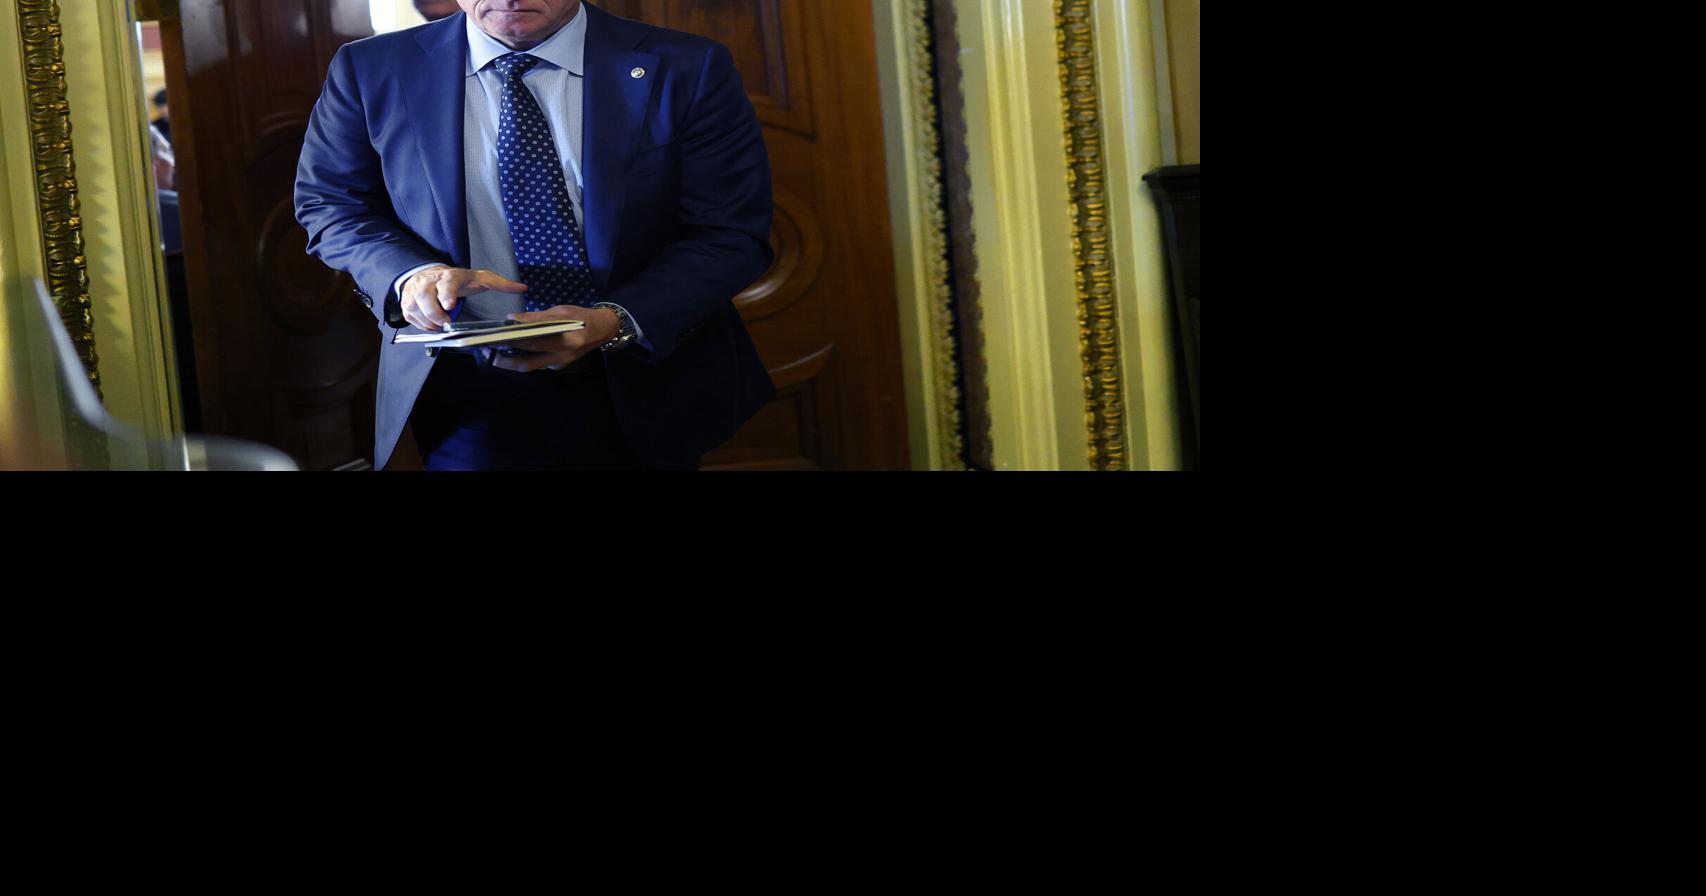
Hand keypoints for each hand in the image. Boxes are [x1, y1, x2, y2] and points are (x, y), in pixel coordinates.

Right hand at [401, 266, 527, 330]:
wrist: (431, 274)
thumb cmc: (459, 280)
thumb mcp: (481, 279)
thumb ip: (500, 283)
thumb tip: (523, 287)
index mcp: (449, 276)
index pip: (446, 283)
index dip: (447, 294)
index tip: (449, 305)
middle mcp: (429, 281)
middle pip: (425, 298)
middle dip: (435, 314)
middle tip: (445, 323)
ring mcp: (415, 291)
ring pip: (415, 309)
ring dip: (428, 322)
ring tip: (440, 324)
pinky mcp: (407, 301)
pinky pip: (410, 316)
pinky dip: (420, 324)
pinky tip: (431, 324)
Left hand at [493, 306, 620, 371]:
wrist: (603, 329)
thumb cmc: (582, 317)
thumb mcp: (561, 311)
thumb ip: (537, 317)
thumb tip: (513, 318)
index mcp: (563, 340)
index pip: (532, 342)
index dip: (511, 339)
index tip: (494, 336)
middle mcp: (561, 356)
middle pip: (527, 364)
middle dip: (505, 361)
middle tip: (488, 353)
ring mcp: (560, 364)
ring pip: (531, 367)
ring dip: (512, 362)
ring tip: (496, 354)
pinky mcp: (560, 366)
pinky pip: (538, 364)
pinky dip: (525, 359)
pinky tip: (514, 352)